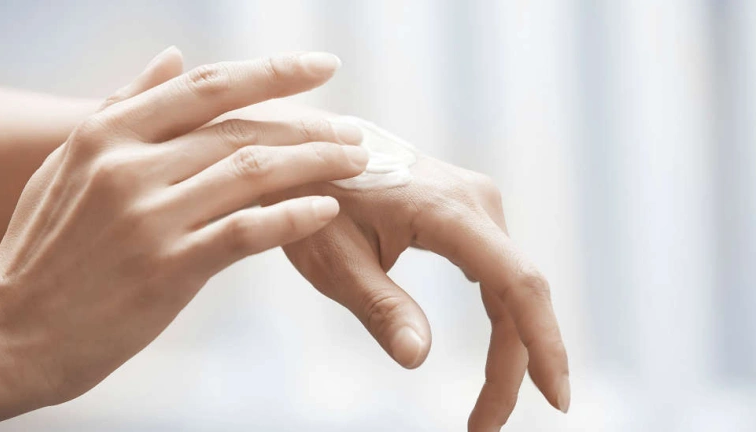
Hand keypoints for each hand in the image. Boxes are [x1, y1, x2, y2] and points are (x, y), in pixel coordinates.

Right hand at [0, 49, 368, 421]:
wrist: (12, 332)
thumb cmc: (47, 248)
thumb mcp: (70, 164)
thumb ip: (123, 106)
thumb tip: (173, 58)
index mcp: (109, 134)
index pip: (208, 87)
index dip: (273, 73)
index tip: (321, 66)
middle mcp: (130, 166)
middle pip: (241, 129)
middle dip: (309, 127)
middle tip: (355, 131)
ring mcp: (150, 217)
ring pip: (252, 173)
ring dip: (314, 164)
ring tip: (355, 163)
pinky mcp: (168, 268)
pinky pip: (246, 233)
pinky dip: (291, 217)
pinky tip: (326, 210)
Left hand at [264, 155, 568, 430]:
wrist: (311, 152)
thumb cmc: (313, 200)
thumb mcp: (335, 259)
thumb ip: (379, 306)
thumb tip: (418, 359)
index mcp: (449, 211)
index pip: (517, 284)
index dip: (544, 344)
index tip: (556, 402)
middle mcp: (477, 201)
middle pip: (519, 293)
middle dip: (513, 363)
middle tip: (484, 425)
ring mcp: (476, 202)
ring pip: (511, 284)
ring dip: (508, 345)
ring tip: (487, 404)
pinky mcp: (467, 211)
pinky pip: (497, 269)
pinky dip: (500, 316)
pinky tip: (497, 351)